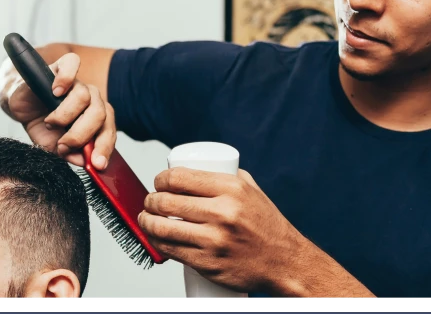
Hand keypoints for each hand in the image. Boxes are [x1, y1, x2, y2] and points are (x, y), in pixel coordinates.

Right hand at [0, 52, 115, 168]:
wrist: (19, 106)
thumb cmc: (40, 124)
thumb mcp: (53, 146)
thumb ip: (70, 154)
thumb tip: (84, 161)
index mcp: (95, 119)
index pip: (109, 130)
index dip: (105, 147)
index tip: (97, 163)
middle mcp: (91, 99)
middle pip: (100, 113)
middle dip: (82, 134)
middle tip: (63, 145)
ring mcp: (77, 82)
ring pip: (85, 96)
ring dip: (65, 115)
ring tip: (50, 122)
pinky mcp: (61, 67)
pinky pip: (72, 64)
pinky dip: (65, 78)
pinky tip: (55, 92)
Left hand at [138, 168, 307, 293]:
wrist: (284, 262)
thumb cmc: (267, 227)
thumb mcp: (253, 191)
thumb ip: (228, 176)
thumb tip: (200, 167)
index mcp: (232, 189)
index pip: (180, 178)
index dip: (161, 179)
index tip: (159, 183)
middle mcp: (223, 213)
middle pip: (167, 201)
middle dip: (150, 200)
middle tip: (151, 202)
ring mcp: (214, 240)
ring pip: (163, 227)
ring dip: (147, 221)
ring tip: (146, 218)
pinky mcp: (207, 263)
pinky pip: (171, 251)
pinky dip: (156, 243)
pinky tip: (155, 238)